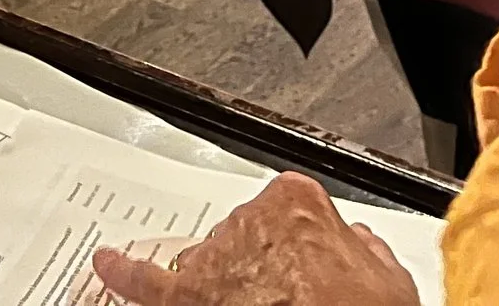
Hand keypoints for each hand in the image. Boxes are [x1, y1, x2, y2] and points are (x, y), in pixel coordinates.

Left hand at [91, 173, 416, 305]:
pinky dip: (125, 274)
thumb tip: (359, 248)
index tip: (310, 270)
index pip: (290, 212)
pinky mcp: (184, 297)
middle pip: (246, 238)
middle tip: (286, 298)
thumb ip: (368, 256)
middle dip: (259, 267)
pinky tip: (108, 265)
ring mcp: (214, 260)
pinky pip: (145, 281)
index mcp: (297, 203)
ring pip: (208, 262)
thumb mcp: (390, 286)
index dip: (301, 249)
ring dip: (218, 283)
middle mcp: (248, 222)